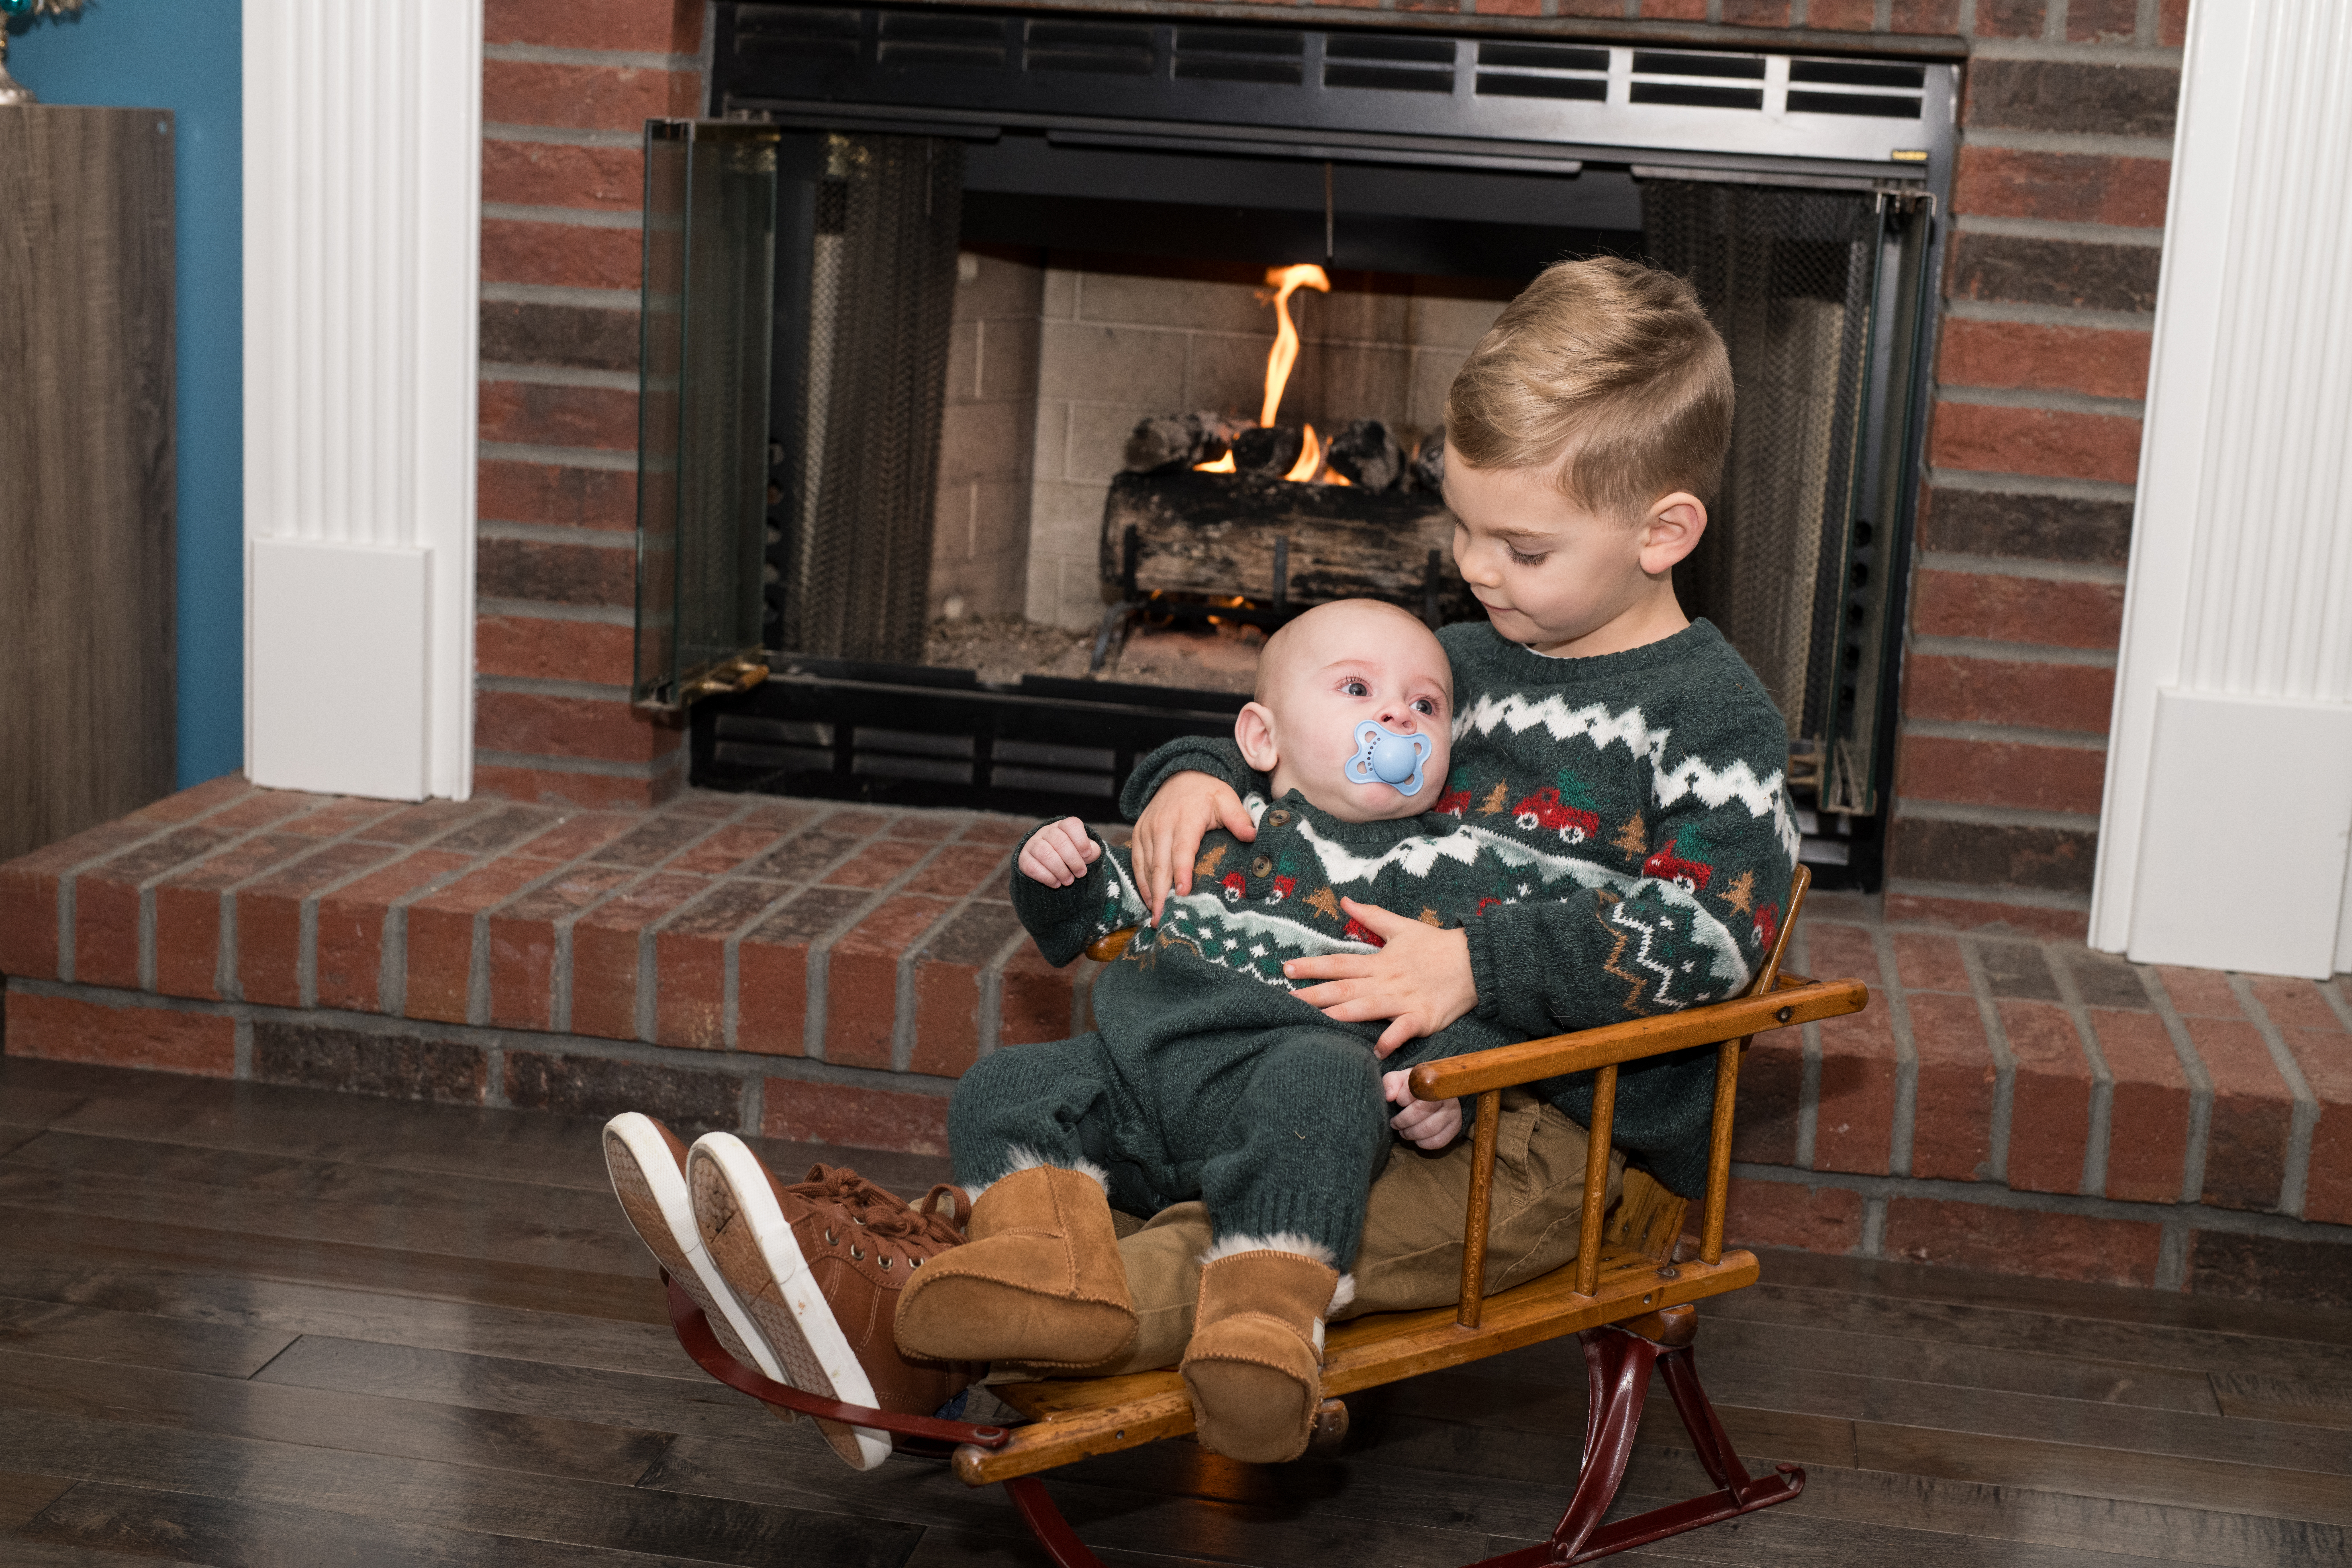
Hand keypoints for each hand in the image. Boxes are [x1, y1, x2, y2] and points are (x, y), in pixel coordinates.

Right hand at [1017, 817, 1099, 886]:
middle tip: (1080, 874)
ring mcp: (1033, 844)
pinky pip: (1032, 867)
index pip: (1072, 825)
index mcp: (1063, 826)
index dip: (1081, 840)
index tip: (1087, 855)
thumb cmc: (1071, 856)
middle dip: (1073, 860)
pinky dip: (1047, 877)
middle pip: (1060, 841)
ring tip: (1069, 881)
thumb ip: (1092, 851)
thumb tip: (1091, 852)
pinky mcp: (1024, 858)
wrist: (1049, 866)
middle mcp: (1046, 831)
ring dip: (1060, 870)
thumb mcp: (1084, 852)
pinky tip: (1056, 883)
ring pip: (1045, 853)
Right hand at [1129, 771, 1254, 922]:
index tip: (1183, 892)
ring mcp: (1147, 831)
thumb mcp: (1226, 799)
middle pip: (1160, 865)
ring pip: (1147, 866)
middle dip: (1161, 894)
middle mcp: (1162, 826)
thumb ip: (1238, 818)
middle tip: (1163, 919)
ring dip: (1151, 893)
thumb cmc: (1207, 793)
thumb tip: (1253, 835)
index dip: (1182, 871)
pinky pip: (1137, 862)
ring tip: (1156, 917)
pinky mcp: (1138, 834)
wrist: (1180, 775)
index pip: (1182, 850)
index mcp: (1186, 819)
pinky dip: (1141, 882)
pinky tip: (1149, 900)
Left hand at [1286, 899, 1477, 1054]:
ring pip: (1367, 1008)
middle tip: (1286, 1003)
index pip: (1339, 963)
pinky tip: (1376, 1052)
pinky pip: (1404, 1029)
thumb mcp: (1401, 927)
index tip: (1286, 968)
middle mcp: (1386, 981)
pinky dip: (1392, 1039)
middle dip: (1314, 995)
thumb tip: (1345, 900)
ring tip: (1315, 1024)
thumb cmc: (1436, 945)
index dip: (1312, 966)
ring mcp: (1404, 999)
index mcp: (1379, 961)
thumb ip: (1371, 916)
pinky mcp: (1423, 1016)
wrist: (1475, 961)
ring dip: (1341, 1016)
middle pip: (1344, 988)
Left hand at [1384, 1069, 1461, 1150]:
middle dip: (1402, 1121)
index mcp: (1432, 1080)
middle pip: (1420, 1112)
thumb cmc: (1415, 1086)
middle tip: (1395, 1123)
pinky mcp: (1456, 1125)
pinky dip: (1423, 1143)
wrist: (1437, 1091)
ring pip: (1429, 1129)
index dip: (1400, 1100)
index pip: (1413, 1091)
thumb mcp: (1401, 1078)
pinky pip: (1438, 1141)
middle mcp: (1445, 1095)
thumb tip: (1389, 1096)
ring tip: (1403, 1132)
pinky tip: (1417, 1138)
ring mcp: (1453, 1111)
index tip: (1397, 1102)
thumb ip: (1391, 1082)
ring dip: (1411, 1134)